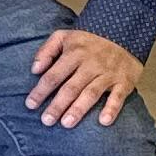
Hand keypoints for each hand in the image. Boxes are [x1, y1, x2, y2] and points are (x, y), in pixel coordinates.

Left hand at [26, 27, 144, 129]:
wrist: (124, 32)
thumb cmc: (88, 40)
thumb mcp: (63, 36)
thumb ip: (46, 51)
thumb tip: (34, 70)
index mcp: (74, 54)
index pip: (53, 75)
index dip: (41, 91)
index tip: (30, 105)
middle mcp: (91, 65)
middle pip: (71, 88)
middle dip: (57, 105)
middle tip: (46, 121)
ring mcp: (108, 74)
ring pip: (91, 93)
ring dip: (79, 109)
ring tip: (66, 123)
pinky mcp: (124, 81)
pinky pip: (118, 96)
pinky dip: (112, 109)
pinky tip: (104, 122)